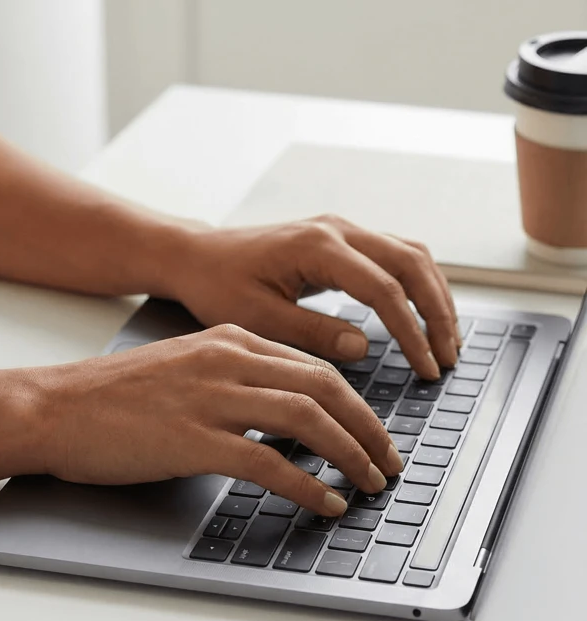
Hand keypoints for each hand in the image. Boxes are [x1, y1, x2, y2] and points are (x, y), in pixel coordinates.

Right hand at [40, 325, 404, 516]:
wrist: (54, 407)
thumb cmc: (109, 396)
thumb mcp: (181, 369)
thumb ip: (231, 382)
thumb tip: (280, 419)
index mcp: (227, 341)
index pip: (313, 367)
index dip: (356, 404)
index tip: (373, 433)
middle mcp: (227, 361)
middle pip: (325, 388)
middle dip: (369, 429)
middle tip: (388, 462)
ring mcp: (211, 398)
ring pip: (308, 419)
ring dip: (351, 455)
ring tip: (369, 484)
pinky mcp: (194, 439)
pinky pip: (269, 462)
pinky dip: (306, 484)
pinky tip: (324, 502)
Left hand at [164, 215, 458, 380]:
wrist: (196, 257)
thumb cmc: (216, 285)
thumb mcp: (255, 317)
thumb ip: (311, 332)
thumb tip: (363, 348)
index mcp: (316, 247)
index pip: (383, 289)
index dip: (411, 331)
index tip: (426, 367)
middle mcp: (336, 230)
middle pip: (412, 263)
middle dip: (437, 312)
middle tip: (448, 358)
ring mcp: (341, 230)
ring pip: (411, 254)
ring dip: (434, 296)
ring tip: (446, 341)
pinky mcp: (340, 239)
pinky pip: (395, 255)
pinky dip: (416, 284)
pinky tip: (422, 316)